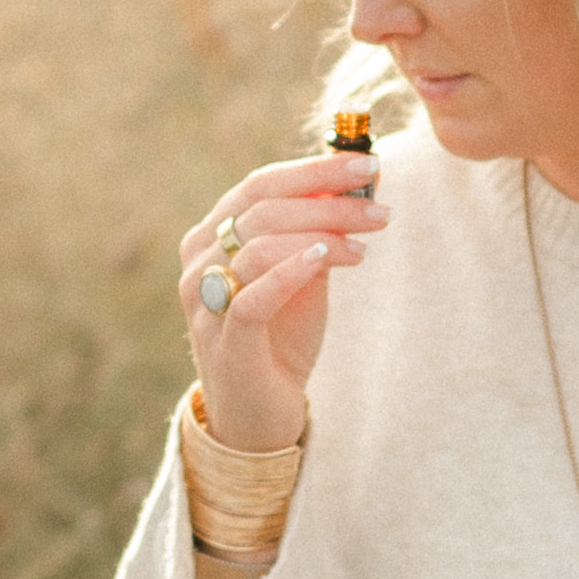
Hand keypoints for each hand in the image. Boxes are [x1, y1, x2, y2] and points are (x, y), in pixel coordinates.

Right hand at [175, 143, 383, 447]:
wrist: (258, 416)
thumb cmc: (280, 338)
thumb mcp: (304, 274)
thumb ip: (322, 230)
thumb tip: (364, 180)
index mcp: (212, 236)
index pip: (260, 184)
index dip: (314, 169)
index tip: (366, 163)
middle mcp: (199, 262)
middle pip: (261, 208)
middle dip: (326, 198)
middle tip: (379, 206)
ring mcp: (205, 303)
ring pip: (258, 244)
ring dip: (320, 233)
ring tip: (366, 242)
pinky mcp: (225, 343)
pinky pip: (254, 297)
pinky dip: (290, 271)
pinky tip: (326, 258)